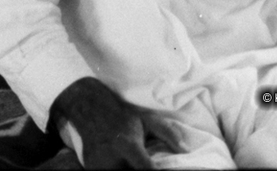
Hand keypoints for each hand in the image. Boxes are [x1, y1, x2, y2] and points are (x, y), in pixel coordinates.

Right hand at [50, 77, 185, 168]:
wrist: (90, 111)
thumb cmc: (122, 117)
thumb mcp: (145, 120)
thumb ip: (167, 133)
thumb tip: (185, 149)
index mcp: (128, 146)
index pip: (146, 170)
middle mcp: (113, 160)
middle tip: (148, 166)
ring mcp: (101, 167)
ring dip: (129, 170)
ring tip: (133, 164)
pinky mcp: (91, 170)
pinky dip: (119, 170)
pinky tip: (124, 165)